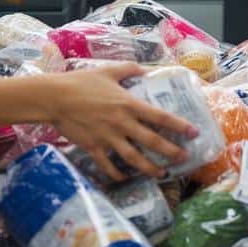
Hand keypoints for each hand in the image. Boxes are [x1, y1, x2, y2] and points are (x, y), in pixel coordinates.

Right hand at [46, 63, 197, 180]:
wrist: (54, 98)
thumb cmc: (81, 82)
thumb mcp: (108, 71)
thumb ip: (129, 69)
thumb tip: (145, 69)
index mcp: (128, 104)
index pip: (159, 117)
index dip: (178, 126)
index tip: (193, 133)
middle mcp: (122, 123)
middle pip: (152, 142)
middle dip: (171, 152)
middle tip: (184, 159)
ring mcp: (108, 138)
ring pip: (134, 158)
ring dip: (150, 168)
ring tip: (161, 174)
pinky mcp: (93, 148)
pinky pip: (109, 165)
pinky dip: (118, 174)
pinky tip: (125, 178)